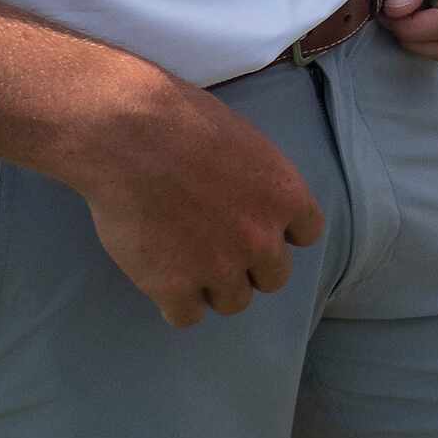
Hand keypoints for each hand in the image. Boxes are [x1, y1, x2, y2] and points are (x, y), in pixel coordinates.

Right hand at [74, 67, 324, 328]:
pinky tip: (162, 276)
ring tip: (187, 259)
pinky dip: (176, 301)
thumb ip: (259, 182)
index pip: (307, 233)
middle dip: (250, 263)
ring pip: (233, 303)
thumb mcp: (245, 142)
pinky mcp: (174, 288)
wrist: (130, 136)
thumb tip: (252, 200)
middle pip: (273, 277)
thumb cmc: (185, 121)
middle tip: (218, 243)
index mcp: (284, 196)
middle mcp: (261, 239)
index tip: (260, 223)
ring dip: (215, 286)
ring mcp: (219, 268)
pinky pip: (187, 316)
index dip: (282, 230)